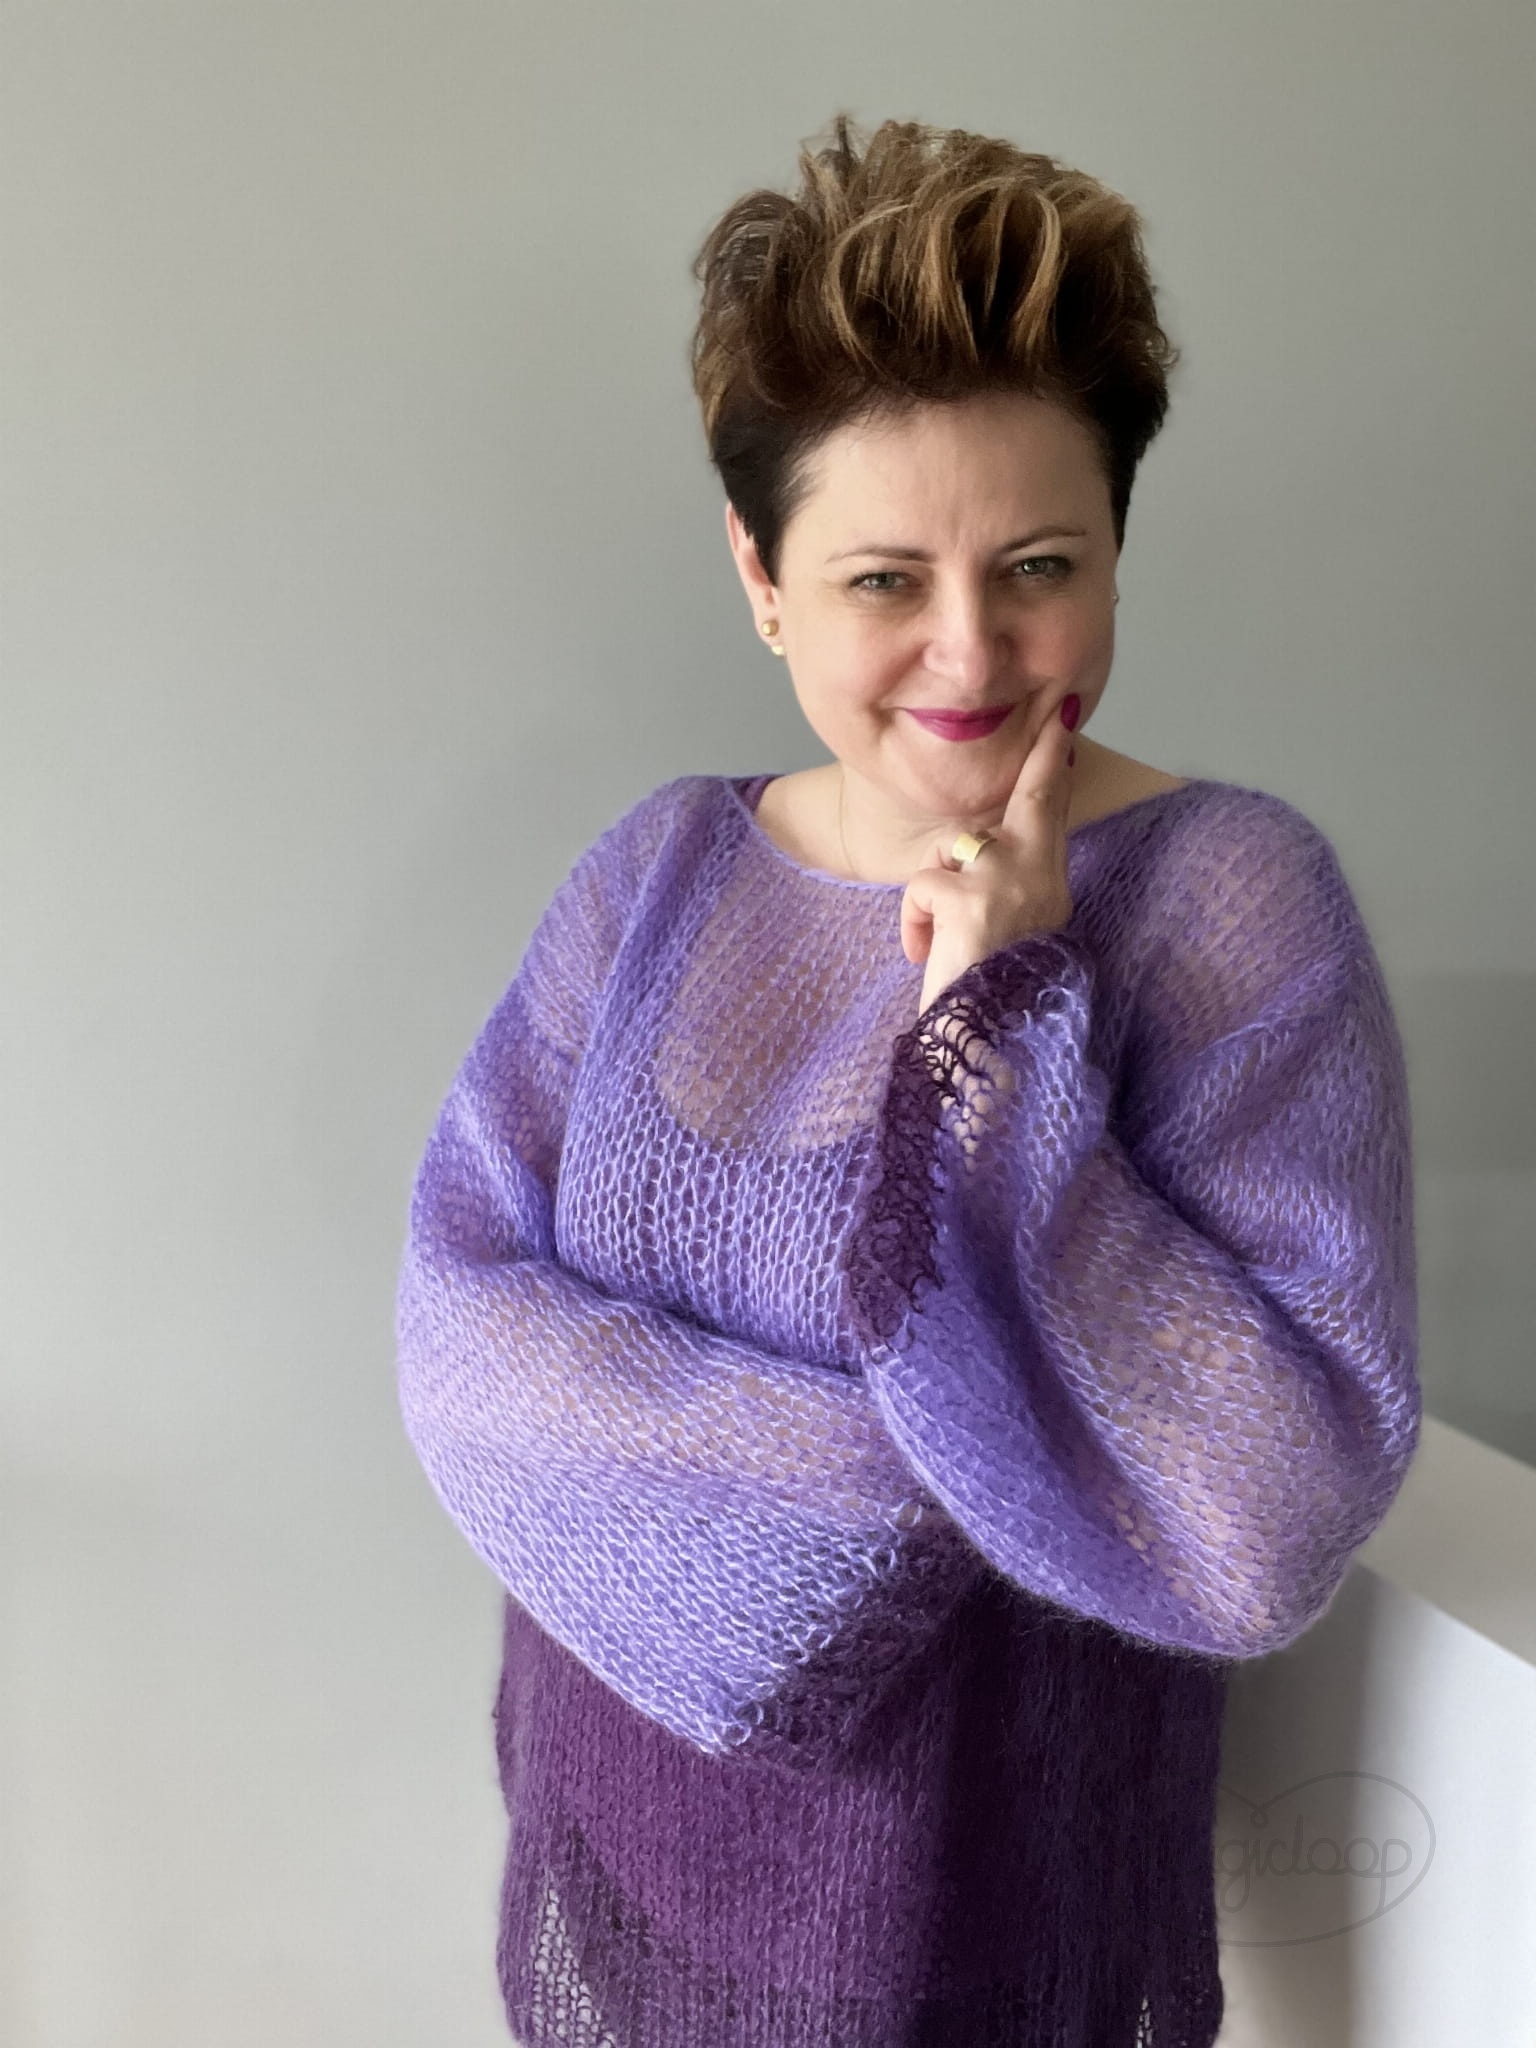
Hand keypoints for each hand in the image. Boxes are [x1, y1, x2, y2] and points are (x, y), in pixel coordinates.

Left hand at [903, 701, 1076, 1015]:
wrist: (984, 1050)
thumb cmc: (984, 1001)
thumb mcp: (1005, 938)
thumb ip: (1003, 891)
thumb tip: (971, 855)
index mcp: (1052, 893)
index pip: (1052, 821)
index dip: (1055, 774)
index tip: (1062, 728)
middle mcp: (1041, 880)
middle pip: (1033, 803)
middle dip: (1043, 760)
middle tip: (1055, 720)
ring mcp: (1008, 883)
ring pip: (952, 849)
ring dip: (930, 893)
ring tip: (937, 944)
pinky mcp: (970, 898)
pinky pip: (922, 883)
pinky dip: (912, 920)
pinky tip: (924, 955)